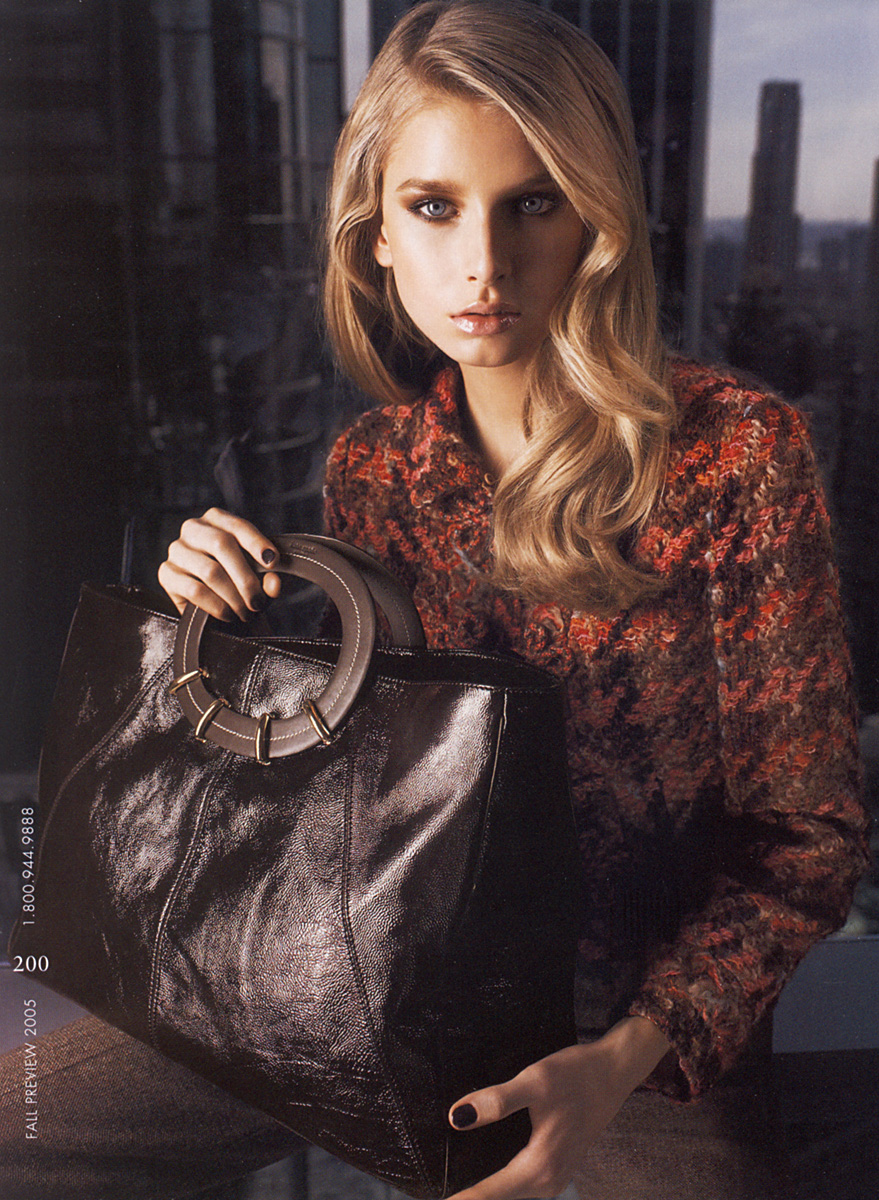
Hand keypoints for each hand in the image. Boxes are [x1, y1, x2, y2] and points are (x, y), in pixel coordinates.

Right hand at [158, 508, 280, 621]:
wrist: (217, 613)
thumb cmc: (240, 585)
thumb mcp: (260, 578)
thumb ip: (270, 578)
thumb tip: (273, 583)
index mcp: (216, 519)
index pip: (238, 526)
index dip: (256, 543)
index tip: (273, 563)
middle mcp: (193, 529)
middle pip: (222, 544)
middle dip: (245, 577)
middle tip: (258, 601)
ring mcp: (177, 551)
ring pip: (210, 570)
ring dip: (233, 596)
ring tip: (245, 612)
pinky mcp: (166, 574)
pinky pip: (195, 590)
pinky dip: (217, 606)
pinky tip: (228, 614)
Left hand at [445, 1017, 672, 1199]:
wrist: (613, 1071)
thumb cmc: (576, 1075)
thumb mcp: (534, 1082)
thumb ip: (496, 1102)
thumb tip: (457, 1118)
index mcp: (539, 1166)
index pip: (487, 1194)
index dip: (460, 1199)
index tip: (435, 1198)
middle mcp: (547, 1181)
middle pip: (497, 1197)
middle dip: (469, 1194)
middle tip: (438, 1188)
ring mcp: (553, 1176)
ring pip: (509, 1191)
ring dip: (485, 1189)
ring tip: (454, 1183)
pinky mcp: (556, 1165)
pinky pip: (520, 1181)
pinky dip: (500, 1180)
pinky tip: (482, 1163)